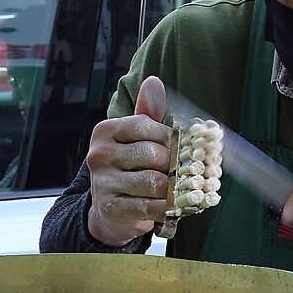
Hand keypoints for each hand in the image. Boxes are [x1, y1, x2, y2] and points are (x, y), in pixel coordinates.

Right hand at [84, 76, 175, 245]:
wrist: (110, 210)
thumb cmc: (129, 166)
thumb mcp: (136, 137)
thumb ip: (148, 112)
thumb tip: (154, 82)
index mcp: (106, 131)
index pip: (145, 125)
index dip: (171, 136)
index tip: (187, 145)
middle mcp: (100, 155)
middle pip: (152, 154)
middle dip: (175, 163)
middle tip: (192, 169)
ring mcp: (103, 183)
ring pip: (154, 182)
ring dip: (175, 187)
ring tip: (187, 188)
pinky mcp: (112, 208)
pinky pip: (150, 206)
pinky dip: (168, 206)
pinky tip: (176, 205)